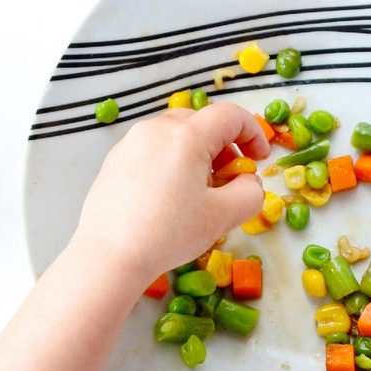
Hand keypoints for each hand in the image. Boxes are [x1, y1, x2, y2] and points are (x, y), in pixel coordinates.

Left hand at [72, 103, 270, 286]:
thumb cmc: (169, 233)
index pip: (231, 116)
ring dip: (197, 154)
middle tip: (230, 178)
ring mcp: (131, 143)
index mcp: (187, 136)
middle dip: (224, 145)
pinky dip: (171, 162)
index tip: (260, 159)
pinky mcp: (114, 161)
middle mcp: (156, 129)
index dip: (254, 133)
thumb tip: (249, 182)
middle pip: (201, 122)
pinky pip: (152, 150)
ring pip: (175, 135)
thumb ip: (250, 193)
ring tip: (199, 191)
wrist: (110, 255)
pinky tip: (169, 197)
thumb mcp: (223, 216)